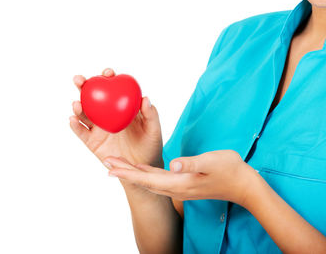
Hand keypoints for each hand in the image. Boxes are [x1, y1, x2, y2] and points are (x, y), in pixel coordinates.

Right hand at [69, 68, 163, 189]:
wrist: (142, 167)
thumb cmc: (150, 145)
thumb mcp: (153, 130)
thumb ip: (151, 115)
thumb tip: (145, 98)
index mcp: (120, 107)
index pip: (112, 88)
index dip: (108, 78)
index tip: (107, 73)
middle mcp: (106, 114)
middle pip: (92, 97)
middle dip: (84, 85)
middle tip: (80, 80)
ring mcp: (98, 128)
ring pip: (84, 113)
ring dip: (78, 106)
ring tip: (77, 104)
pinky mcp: (92, 142)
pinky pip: (81, 132)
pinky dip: (75, 126)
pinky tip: (73, 120)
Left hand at [104, 150, 257, 206]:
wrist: (244, 186)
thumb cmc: (230, 170)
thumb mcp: (212, 162)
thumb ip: (192, 163)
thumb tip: (174, 163)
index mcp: (179, 182)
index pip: (147, 179)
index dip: (127, 173)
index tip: (110, 168)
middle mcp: (176, 188)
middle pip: (143, 181)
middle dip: (124, 173)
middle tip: (106, 163)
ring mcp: (179, 188)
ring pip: (149, 181)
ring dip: (132, 174)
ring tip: (117, 166)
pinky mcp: (183, 184)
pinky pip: (158, 180)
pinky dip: (145, 174)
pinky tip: (140, 169)